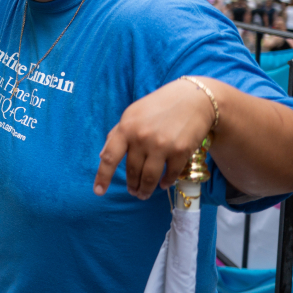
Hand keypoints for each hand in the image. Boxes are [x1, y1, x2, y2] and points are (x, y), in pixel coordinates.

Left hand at [94, 78, 213, 199]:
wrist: (194, 98)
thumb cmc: (159, 106)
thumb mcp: (133, 114)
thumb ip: (117, 134)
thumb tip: (103, 156)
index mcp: (126, 128)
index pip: (110, 157)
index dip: (102, 177)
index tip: (98, 192)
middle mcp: (141, 138)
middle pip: (132, 171)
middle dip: (131, 185)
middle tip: (133, 191)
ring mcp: (161, 145)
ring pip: (149, 177)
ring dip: (145, 189)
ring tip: (143, 194)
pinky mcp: (180, 151)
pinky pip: (170, 175)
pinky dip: (166, 182)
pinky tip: (163, 184)